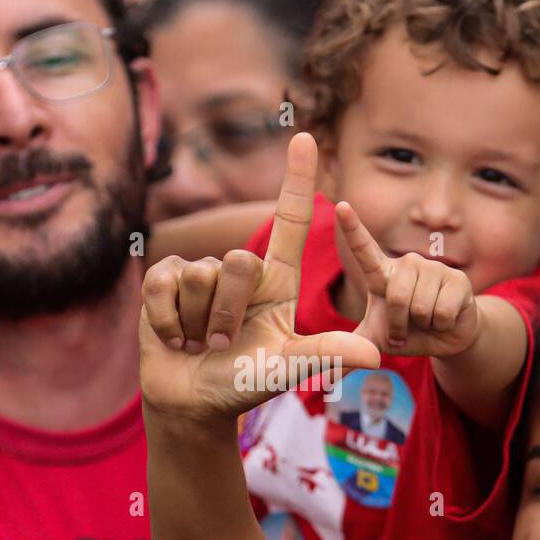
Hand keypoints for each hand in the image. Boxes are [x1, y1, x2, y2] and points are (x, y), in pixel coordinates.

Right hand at [140, 133, 379, 420]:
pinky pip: (164, 286)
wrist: (193, 403)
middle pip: (238, 262)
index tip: (305, 136)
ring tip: (202, 344)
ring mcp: (201, 273)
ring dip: (200, 323)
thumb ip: (326, 355)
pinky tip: (175, 340)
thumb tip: (376, 354)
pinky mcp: (164, 282)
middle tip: (226, 344)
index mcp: (277, 281)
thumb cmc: (244, 383)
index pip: (290, 220)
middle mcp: (241, 271)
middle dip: (229, 313)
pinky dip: (169, 323)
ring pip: (199, 276)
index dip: (296, 179)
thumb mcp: (287, 369)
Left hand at [337, 202, 479, 357]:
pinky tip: (444, 318)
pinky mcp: (458, 280)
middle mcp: (407, 265)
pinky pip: (441, 311)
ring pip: (420, 306)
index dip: (353, 229)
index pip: (364, 250)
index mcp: (383, 274)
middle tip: (406, 328)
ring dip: (421, 325)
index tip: (340, 205)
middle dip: (400, 324)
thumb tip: (321, 378)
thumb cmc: (407, 332)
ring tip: (426, 322)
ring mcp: (434, 269)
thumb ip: (349, 351)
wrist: (447, 337)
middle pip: (396, 296)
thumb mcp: (375, 340)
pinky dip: (440, 325)